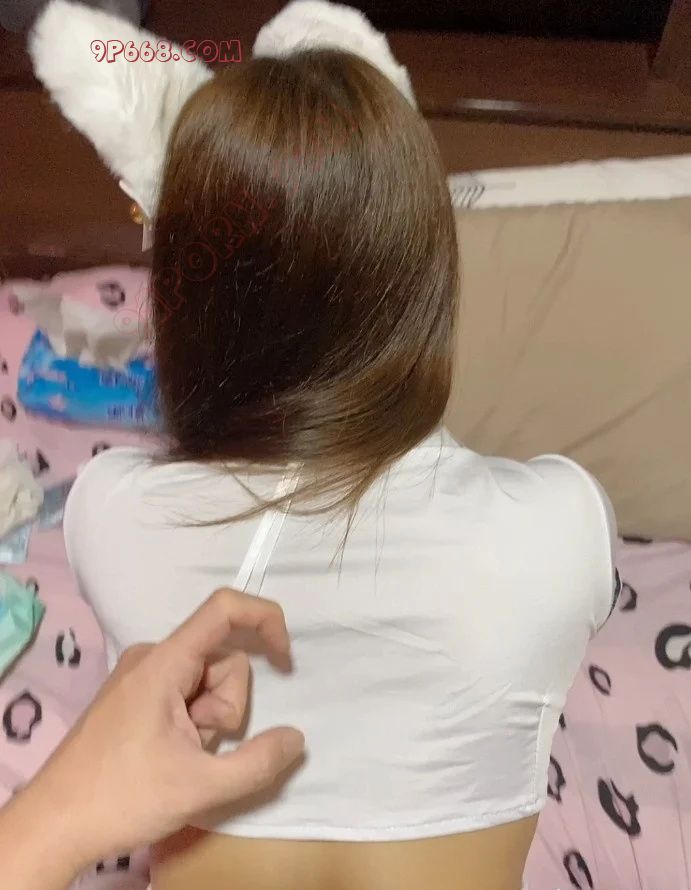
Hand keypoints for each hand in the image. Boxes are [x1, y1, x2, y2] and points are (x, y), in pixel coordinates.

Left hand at [1, 588, 304, 889]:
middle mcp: (152, 657)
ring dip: (209, 718)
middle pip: (221, 658)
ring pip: (205, 679)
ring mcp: (140, 676)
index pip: (224, 608)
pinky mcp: (134, 696)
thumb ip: (257, 762)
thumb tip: (296, 737)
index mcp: (165, 662)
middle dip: (227, 704)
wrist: (52, 826)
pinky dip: (192, 722)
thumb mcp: (200, 787)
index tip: (285, 661)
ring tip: (182, 756)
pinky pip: (184, 693)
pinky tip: (170, 755)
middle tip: (200, 747)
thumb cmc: (122, 799)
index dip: (265, 619)